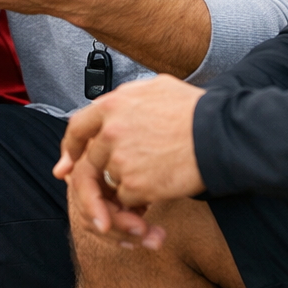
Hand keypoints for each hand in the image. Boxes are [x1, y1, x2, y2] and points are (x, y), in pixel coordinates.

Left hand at [54, 75, 205, 241]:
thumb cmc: (194, 110)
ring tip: (150, 183)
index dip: (71, 147)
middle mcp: (110, 131)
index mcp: (113, 104)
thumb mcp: (156, 88)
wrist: (218, 134)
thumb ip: (128, 99)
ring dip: (124, 187)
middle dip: (98, 178)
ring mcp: (120, 158)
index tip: (69, 162)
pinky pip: (126, 198)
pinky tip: (159, 188)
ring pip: (109, 181)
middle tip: (108, 189)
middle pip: (90, 161)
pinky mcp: (134, 184)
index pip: (77, 127)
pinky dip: (139, 199)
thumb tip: (115, 105)